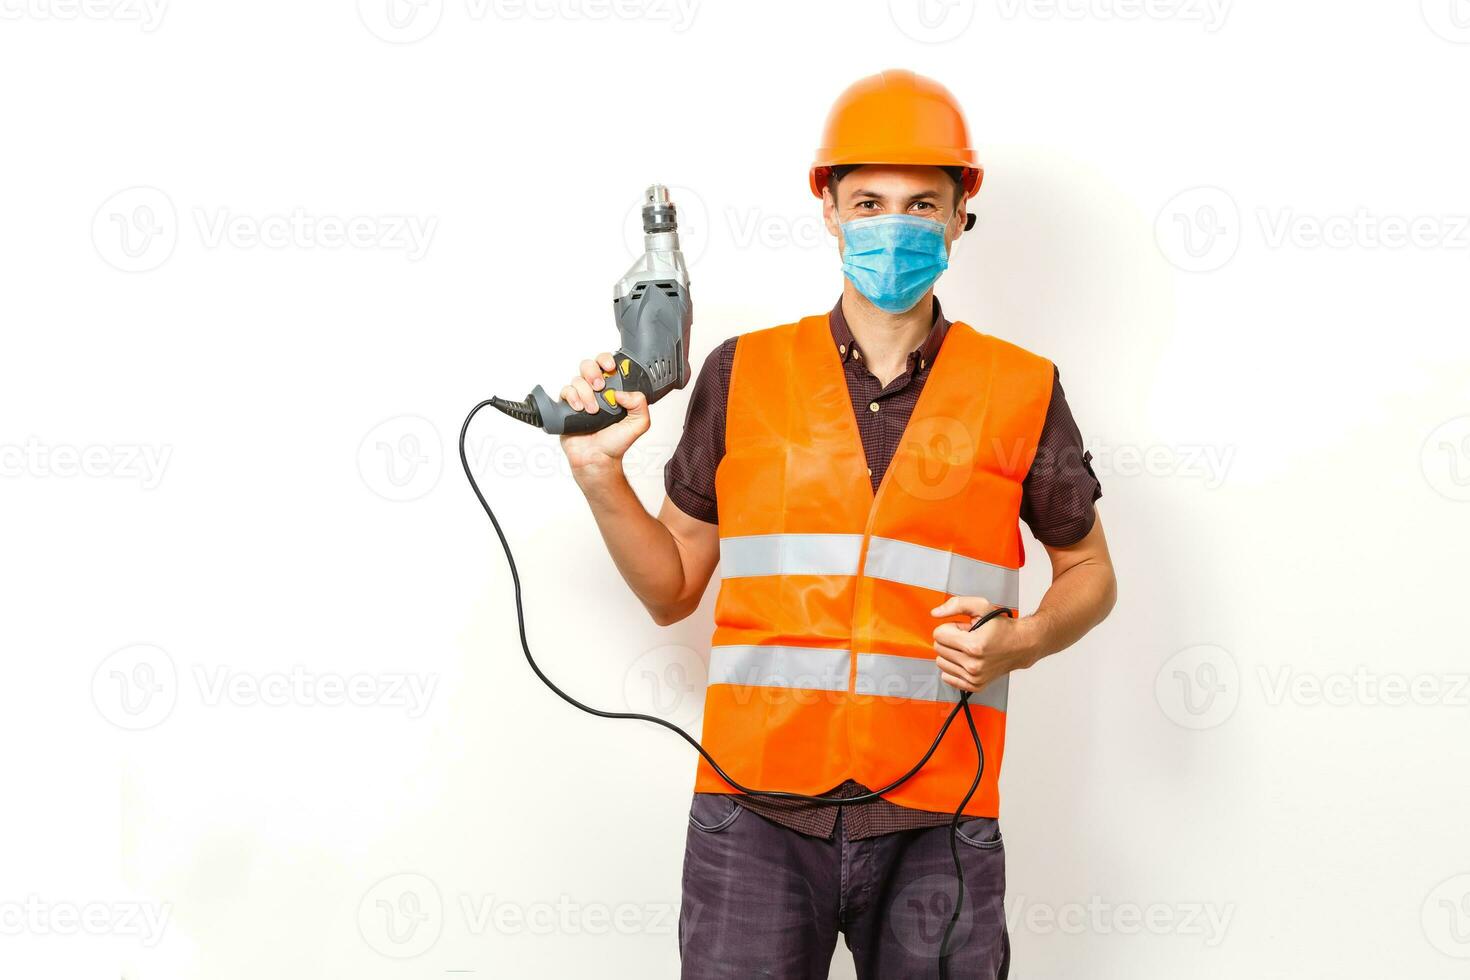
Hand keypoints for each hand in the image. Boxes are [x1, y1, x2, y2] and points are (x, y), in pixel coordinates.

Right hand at [558, 352, 649, 478]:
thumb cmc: (615, 444)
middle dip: (593, 372)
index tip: (610, 367)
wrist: (597, 459)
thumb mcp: (638, 424)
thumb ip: (639, 404)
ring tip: (593, 410)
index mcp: (612, 391)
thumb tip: (621, 392)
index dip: (606, 360)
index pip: (607, 366)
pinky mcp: (567, 407)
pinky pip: (565, 391)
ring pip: (577, 379)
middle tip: (600, 386)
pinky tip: (579, 409)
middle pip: (588, 366)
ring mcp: (580, 398)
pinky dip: (572, 397)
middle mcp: (595, 392)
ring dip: (585, 393)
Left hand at [931, 595, 1036, 693]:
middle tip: (967, 637)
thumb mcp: (981, 607)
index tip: (963, 629)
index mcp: (974, 646)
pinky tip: (966, 659)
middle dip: (950, 639)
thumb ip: (956, 605)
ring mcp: (974, 677)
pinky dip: (953, 667)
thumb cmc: (1002, 628)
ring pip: (941, 662)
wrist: (1021, 645)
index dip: (950, 627)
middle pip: (938, 648)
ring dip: (951, 653)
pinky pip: (947, 676)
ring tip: (968, 648)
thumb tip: (935, 613)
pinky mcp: (974, 685)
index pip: (938, 635)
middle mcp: (974, 665)